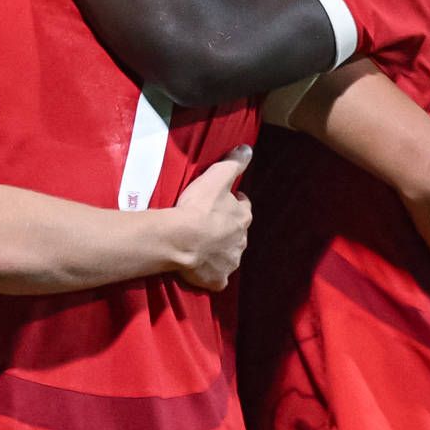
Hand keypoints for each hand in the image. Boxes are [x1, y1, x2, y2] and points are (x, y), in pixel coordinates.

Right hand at [159, 149, 251, 290]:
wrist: (181, 239)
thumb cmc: (199, 207)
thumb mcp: (217, 177)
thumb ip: (234, 163)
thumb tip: (248, 149)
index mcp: (243, 218)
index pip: (244, 208)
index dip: (236, 204)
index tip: (227, 201)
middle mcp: (241, 242)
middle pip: (237, 234)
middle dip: (228, 230)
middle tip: (210, 225)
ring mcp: (230, 263)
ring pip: (228, 257)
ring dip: (220, 252)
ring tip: (204, 247)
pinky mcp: (217, 280)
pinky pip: (217, 279)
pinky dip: (212, 275)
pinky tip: (203, 271)